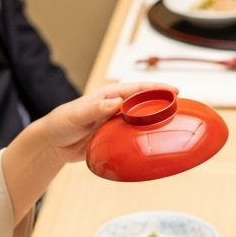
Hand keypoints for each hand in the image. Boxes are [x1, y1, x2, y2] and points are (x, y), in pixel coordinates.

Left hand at [35, 82, 176, 162]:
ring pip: (141, 123)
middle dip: (163, 105)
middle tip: (182, 111)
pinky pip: (133, 139)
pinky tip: (154, 147)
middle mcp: (117, 108)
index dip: (157, 89)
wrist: (53, 143)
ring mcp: (117, 124)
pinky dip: (144, 142)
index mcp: (110, 96)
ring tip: (174, 128)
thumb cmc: (62, 122)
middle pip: (145, 105)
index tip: (175, 91)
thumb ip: (96, 108)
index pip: (138, 90)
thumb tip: (116, 103)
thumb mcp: (77, 113)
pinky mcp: (115, 140)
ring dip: (156, 125)